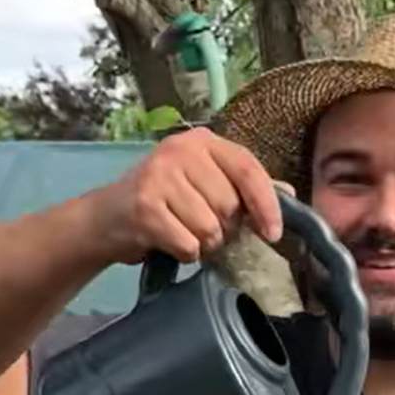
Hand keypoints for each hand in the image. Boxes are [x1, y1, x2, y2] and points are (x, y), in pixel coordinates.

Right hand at [93, 126, 284, 265]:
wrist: (106, 218)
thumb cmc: (164, 202)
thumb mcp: (204, 183)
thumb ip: (243, 186)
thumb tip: (287, 193)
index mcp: (202, 142)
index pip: (248, 169)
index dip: (266, 204)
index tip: (272, 233)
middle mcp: (180, 151)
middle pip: (230, 206)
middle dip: (224, 228)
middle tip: (202, 225)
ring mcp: (160, 177)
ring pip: (210, 229)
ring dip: (203, 243)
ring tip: (184, 232)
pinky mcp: (145, 207)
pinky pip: (189, 244)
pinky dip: (185, 252)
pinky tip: (170, 241)